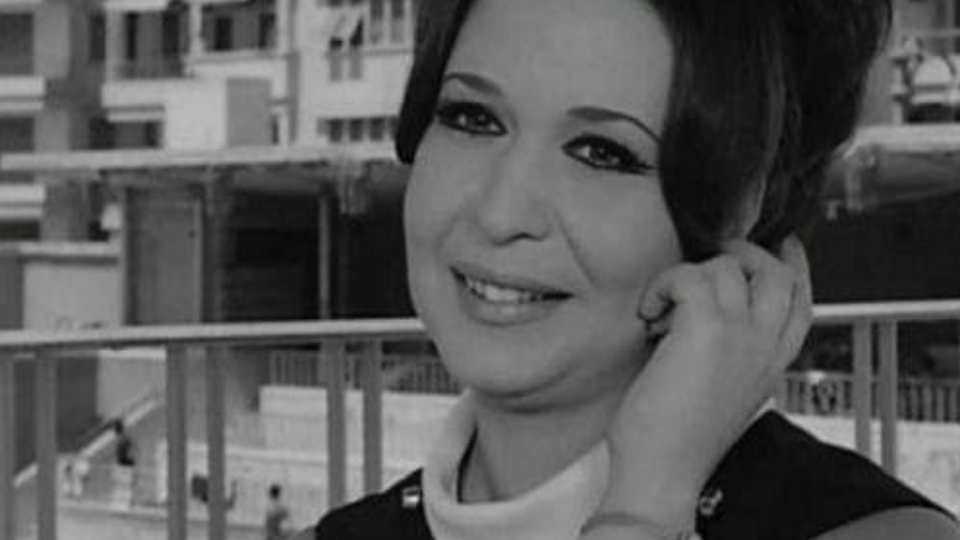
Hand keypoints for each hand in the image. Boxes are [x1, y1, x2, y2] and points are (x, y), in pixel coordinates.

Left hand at [599, 236, 812, 528]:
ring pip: (725, 267)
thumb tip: (714, 309)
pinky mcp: (706, 326)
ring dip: (685, 277)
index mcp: (774, 362)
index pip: (803, 301)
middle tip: (706, 260)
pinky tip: (648, 315)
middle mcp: (766, 344)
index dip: (796, 265)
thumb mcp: (726, 390)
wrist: (663, 470)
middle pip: (776, 272)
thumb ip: (736, 352)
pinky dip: (661, 286)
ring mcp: (741, 332)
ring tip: (660, 311)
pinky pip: (687, 275)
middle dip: (741, 254)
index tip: (784, 243)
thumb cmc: (680, 437)